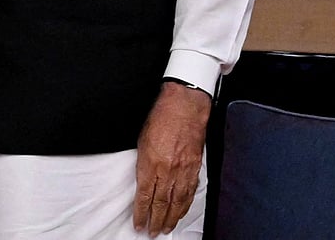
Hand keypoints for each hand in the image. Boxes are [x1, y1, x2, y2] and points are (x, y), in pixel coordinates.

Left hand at [133, 81, 211, 236]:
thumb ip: (143, 163)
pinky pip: (190, 192)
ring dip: (171, 217)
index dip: (141, 213)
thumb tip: (143, 180)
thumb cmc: (161, 118)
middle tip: (152, 232)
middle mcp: (168, 169)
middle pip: (162, 203)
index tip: (138, 223)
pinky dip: (185, 205)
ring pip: (178, 202)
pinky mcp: (195, 167)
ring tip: (166, 228)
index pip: (145, 196)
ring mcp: (184, 170)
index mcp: (151, 162)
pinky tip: (181, 212)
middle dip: (156, 220)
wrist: (185, 106)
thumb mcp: (142, 140)